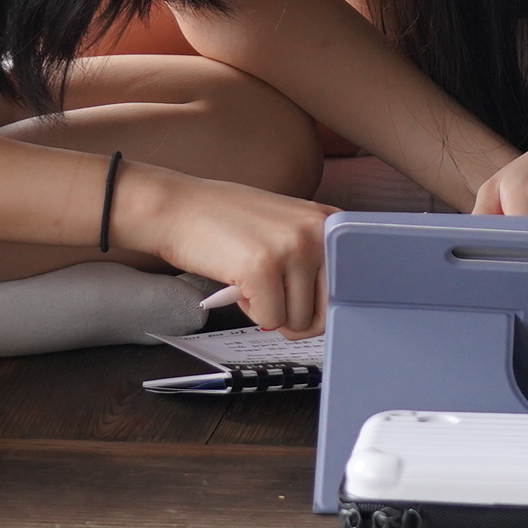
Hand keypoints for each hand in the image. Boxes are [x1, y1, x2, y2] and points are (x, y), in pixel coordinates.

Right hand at [122, 167, 333, 336]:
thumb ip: (313, 256)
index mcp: (328, 221)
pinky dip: (251, 313)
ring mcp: (291, 249)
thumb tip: (331, 309)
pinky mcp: (263, 268)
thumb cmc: (227, 220)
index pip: (350, 284)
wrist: (177, 207)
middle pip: (324, 310)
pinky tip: (237, 284)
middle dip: (295, 315)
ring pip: (297, 320)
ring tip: (250, 281)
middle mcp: (316, 231)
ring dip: (270, 311)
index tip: (313, 307)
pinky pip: (270, 320)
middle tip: (270, 296)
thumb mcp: (286, 226)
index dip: (325, 304)